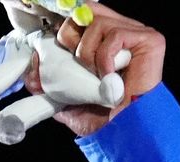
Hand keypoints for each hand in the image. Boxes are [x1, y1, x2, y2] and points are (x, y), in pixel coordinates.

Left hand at [26, 3, 164, 135]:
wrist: (124, 130)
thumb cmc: (103, 117)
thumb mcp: (68, 102)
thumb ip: (50, 86)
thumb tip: (31, 72)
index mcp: (103, 42)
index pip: (79, 19)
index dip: (63, 31)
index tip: (51, 50)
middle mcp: (119, 32)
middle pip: (85, 12)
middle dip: (70, 37)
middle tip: (74, 63)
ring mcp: (135, 34)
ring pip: (96, 22)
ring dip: (87, 53)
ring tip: (95, 75)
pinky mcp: (148, 39)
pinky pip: (114, 35)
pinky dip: (104, 58)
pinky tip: (108, 76)